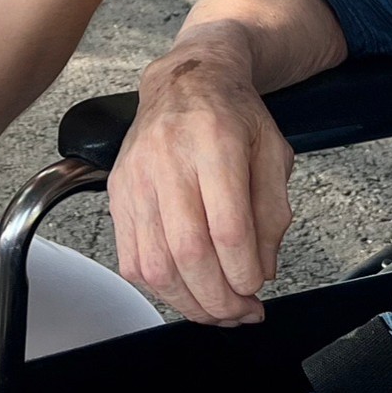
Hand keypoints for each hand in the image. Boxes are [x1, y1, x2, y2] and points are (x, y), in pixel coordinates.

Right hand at [110, 30, 293, 323]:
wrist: (185, 80)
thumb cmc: (233, 115)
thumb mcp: (274, 152)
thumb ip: (273, 215)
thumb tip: (259, 271)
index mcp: (215, 140)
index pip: (228, 227)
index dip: (244, 273)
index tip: (257, 289)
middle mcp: (169, 156)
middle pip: (189, 252)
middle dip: (219, 298)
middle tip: (240, 312)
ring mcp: (136, 175)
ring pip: (155, 263)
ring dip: (189, 302)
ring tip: (215, 310)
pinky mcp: (117, 191)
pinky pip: (130, 258)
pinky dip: (158, 287)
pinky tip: (183, 289)